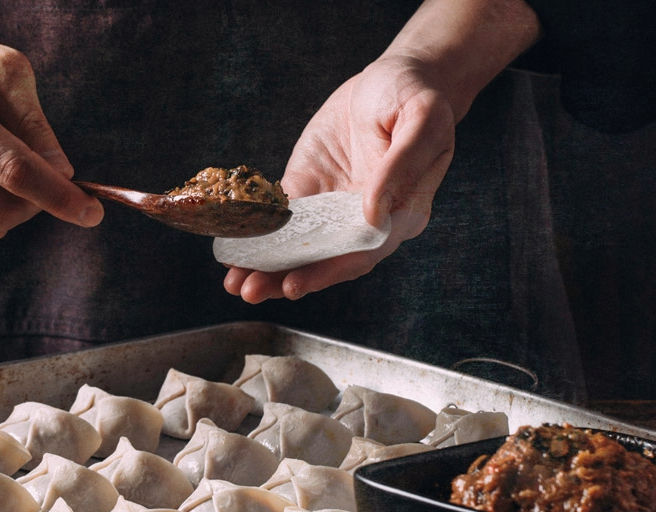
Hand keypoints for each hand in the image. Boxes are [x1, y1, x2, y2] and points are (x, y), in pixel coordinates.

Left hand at [223, 0, 540, 303]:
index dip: (326, 272)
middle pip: (324, 259)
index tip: (294, 285)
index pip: (360, 254)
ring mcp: (334, 207)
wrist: (397, 76)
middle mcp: (364, 220)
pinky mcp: (310, 189)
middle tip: (248, 291)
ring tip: (234, 282)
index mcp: (400, 214)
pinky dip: (257, 234)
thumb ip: (401, 167)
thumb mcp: (421, 120)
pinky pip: (281, 217)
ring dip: (267, 265)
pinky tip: (233, 248)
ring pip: (299, 244)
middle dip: (285, 277)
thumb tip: (373, 214)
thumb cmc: (416, 96)